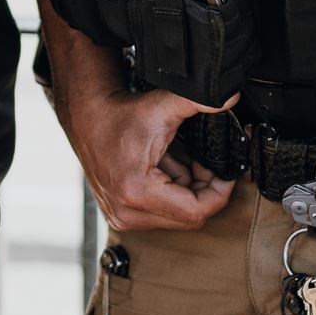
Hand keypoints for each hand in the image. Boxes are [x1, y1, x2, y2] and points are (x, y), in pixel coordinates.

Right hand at [62, 83, 238, 233]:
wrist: (86, 116)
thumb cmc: (118, 115)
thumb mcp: (163, 107)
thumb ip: (200, 102)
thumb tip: (229, 97)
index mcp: (138, 193)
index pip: (197, 212)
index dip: (219, 192)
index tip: (224, 174)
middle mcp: (127, 212)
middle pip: (187, 216)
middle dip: (201, 190)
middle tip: (200, 164)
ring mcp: (121, 216)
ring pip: (174, 216)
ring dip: (183, 190)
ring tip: (174, 161)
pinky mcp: (118, 214)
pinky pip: (158, 213)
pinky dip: (167, 193)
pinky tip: (161, 170)